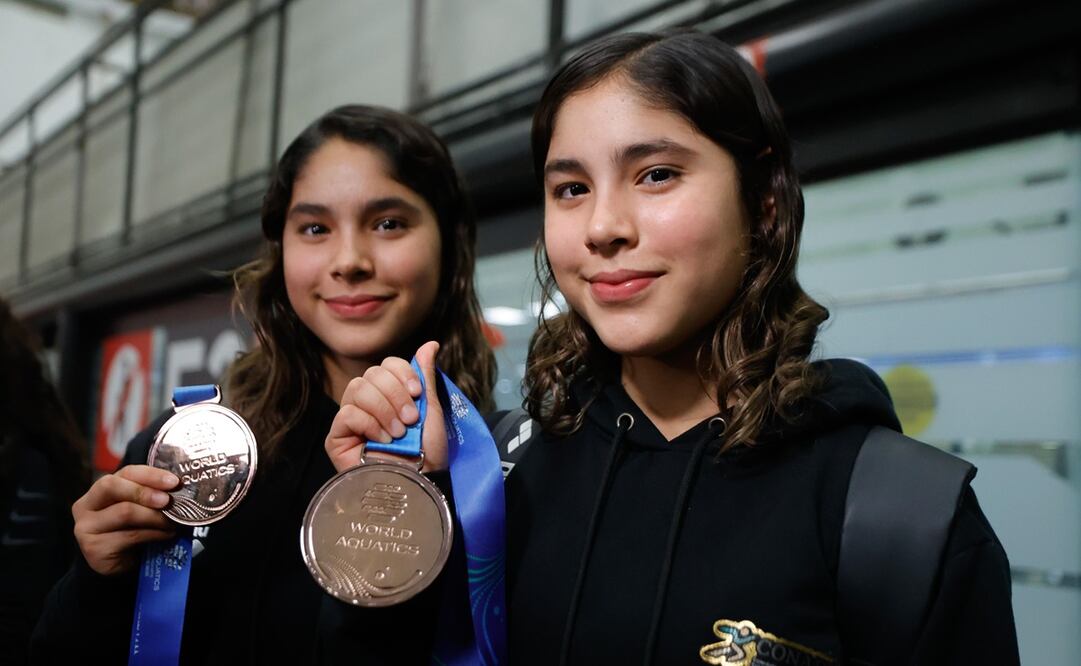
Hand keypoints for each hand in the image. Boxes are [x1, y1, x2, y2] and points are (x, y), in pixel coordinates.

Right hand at [72, 465, 178, 574]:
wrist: (120, 565)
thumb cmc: (132, 530)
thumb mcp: (140, 509)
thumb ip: (151, 496)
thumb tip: (179, 488)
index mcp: (100, 490)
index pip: (125, 473)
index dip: (150, 475)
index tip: (173, 481)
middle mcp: (86, 505)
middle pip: (112, 487)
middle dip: (144, 492)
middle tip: (168, 500)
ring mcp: (86, 527)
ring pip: (124, 512)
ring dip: (155, 517)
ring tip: (173, 522)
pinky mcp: (94, 548)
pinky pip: (130, 536)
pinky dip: (154, 534)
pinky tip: (166, 535)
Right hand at [326, 340, 446, 473]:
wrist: (419, 482)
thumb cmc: (427, 453)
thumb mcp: (431, 411)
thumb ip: (425, 377)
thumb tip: (430, 344)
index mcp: (390, 394)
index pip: (386, 365)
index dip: (402, 373)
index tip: (417, 392)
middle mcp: (368, 403)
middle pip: (372, 373)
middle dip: (395, 394)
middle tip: (410, 419)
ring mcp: (351, 420)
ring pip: (358, 388)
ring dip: (384, 409)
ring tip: (398, 433)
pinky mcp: (337, 437)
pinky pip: (348, 413)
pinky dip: (370, 424)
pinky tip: (382, 441)